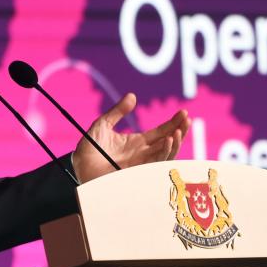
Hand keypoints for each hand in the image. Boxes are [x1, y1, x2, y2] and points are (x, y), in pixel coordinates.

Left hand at [72, 93, 188, 183]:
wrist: (79, 164)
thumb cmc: (89, 147)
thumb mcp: (103, 123)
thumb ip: (118, 111)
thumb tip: (132, 96)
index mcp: (137, 142)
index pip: (161, 132)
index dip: (173, 123)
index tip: (184, 113)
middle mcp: (143, 153)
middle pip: (168, 142)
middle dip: (180, 130)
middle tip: (188, 118)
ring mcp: (141, 163)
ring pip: (166, 154)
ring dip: (176, 142)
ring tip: (180, 130)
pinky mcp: (137, 171)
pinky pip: (156, 162)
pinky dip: (165, 151)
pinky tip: (168, 140)